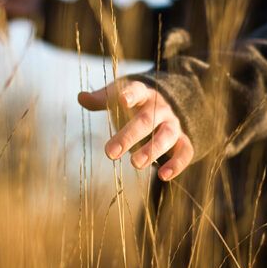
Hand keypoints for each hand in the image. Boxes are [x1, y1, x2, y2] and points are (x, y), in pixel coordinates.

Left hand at [77, 80, 193, 181]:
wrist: (164, 108)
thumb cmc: (134, 105)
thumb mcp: (118, 97)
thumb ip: (101, 99)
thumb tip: (81, 97)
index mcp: (144, 94)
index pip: (138, 90)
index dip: (131, 94)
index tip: (122, 100)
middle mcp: (161, 108)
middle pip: (148, 119)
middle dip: (130, 136)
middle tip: (110, 153)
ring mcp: (173, 125)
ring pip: (167, 135)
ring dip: (152, 150)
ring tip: (135, 164)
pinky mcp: (182, 141)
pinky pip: (185, 151)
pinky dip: (177, 164)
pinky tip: (162, 177)